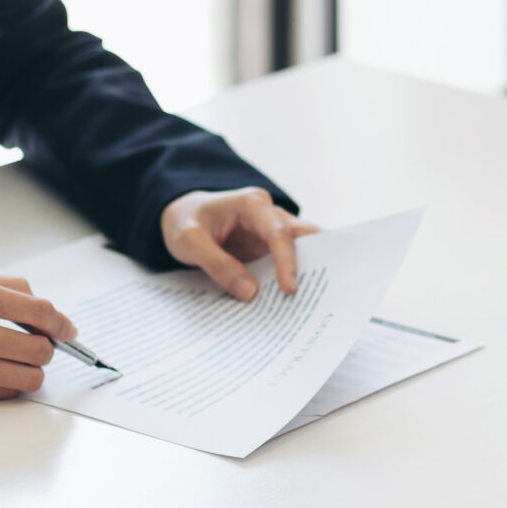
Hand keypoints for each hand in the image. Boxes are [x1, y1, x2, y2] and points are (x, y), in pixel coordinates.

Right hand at [0, 274, 70, 403]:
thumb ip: (1, 288)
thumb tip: (40, 307)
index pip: (37, 311)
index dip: (60, 322)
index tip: (66, 328)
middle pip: (39, 348)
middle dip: (46, 347)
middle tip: (38, 343)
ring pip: (28, 376)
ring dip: (31, 369)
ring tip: (17, 359)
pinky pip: (3, 393)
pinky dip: (8, 383)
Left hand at [161, 187, 314, 300]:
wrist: (180, 215)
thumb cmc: (184, 222)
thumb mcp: (189, 242)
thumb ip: (217, 265)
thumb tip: (251, 293)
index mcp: (251, 204)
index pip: (278, 232)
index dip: (287, 261)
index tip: (290, 289)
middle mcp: (269, 214)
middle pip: (303, 235)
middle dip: (317, 260)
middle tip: (326, 291)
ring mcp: (272, 231)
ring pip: (303, 248)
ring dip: (308, 272)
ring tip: (315, 302)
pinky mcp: (269, 248)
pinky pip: (288, 262)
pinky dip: (294, 278)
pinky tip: (296, 302)